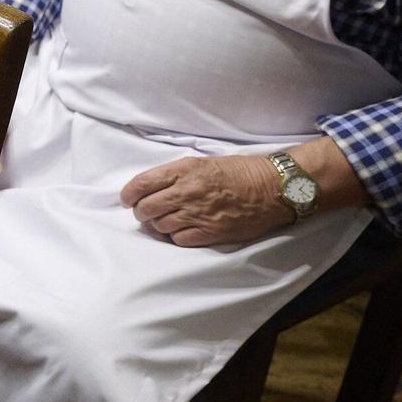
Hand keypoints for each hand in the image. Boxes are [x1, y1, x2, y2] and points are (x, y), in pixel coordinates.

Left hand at [120, 154, 291, 246]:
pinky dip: (175, 237)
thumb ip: (175, 174)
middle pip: (146, 208)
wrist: (273, 188)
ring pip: (159, 226)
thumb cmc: (239, 172)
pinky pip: (178, 240)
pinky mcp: (210, 233)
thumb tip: (149, 188)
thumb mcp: (203, 162)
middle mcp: (187, 192)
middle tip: (146, 212)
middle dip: (141, 211)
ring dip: (157, 225)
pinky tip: (180, 231)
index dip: (128, 194)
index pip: (141, 184)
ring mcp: (198, 214)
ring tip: (165, 221)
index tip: (128, 199)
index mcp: (184, 170)